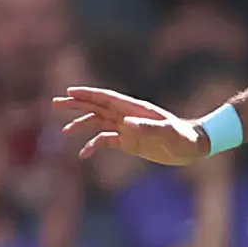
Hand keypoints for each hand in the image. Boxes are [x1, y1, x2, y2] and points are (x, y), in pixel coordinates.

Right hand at [53, 84, 213, 164]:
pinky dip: (93, 145)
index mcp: (134, 109)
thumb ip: (148, 128)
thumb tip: (124, 125)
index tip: (70, 92)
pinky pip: (106, 141)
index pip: (106, 98)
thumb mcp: (167, 133)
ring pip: (98, 123)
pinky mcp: (129, 142)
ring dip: (81, 124)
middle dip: (77, 104)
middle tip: (55, 103)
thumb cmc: (183, 137)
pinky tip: (83, 154)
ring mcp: (127, 129)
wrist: (192, 146)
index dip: (88, 94)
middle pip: (97, 107)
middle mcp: (128, 116)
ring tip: (64, 131)